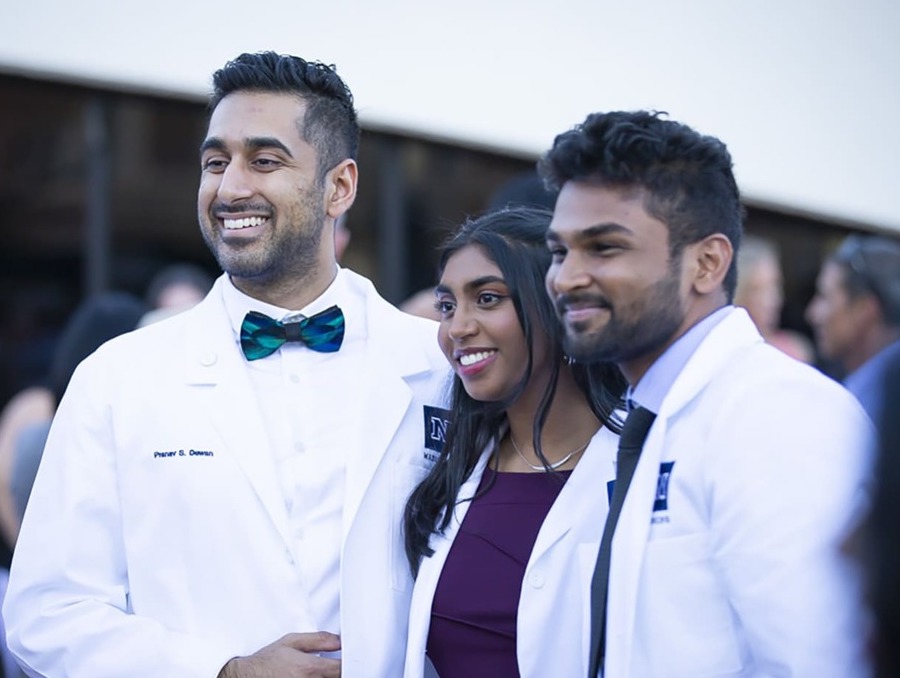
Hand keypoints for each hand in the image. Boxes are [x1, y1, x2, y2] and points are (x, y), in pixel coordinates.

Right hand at [218, 632, 340, 677]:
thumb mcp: (291, 641)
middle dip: (341, 672)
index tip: (351, 660)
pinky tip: (317, 677)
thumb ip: (318, 640)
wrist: (246, 676)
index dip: (350, 663)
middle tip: (336, 666)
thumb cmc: (267, 661)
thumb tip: (339, 641)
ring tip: (326, 671)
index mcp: (309, 669)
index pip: (342, 669)